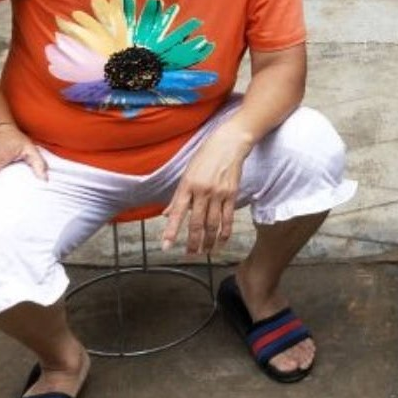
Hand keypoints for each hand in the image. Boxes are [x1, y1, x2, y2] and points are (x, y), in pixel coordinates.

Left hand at [162, 131, 250, 254]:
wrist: (229, 143)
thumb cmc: (205, 156)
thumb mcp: (186, 173)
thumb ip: (178, 197)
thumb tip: (166, 214)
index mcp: (187, 185)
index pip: (177, 213)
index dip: (171, 231)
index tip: (166, 246)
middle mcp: (202, 191)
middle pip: (196, 223)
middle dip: (192, 242)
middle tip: (189, 255)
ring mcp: (218, 194)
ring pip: (213, 224)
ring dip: (208, 241)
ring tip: (204, 252)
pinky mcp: (232, 195)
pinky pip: (227, 218)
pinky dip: (225, 232)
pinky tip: (221, 242)